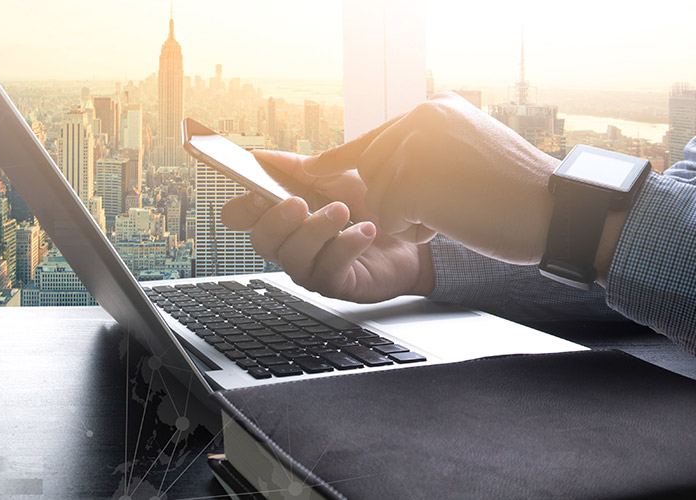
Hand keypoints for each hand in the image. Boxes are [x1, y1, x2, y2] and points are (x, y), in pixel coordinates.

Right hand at [220, 149, 433, 303]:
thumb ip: (298, 168)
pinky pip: (328, 269)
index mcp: (281, 218)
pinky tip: (366, 230)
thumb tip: (262, 157)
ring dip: (316, 229)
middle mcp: (290, 246)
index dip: (243, 206)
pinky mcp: (336, 285)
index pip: (241, 218)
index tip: (257, 191)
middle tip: (299, 202)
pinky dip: (346, 245)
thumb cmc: (369, 207)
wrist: (411, 235)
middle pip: (261, 240)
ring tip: (342, 211)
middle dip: (277, 219)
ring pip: (294, 256)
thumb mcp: (333, 178)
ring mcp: (310, 268)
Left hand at [310, 92, 558, 264]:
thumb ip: (421, 153)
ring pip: (376, 195)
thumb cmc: (517, 194)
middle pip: (368, 169)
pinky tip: (451, 220)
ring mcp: (417, 146)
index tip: (298, 166)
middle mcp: (422, 118)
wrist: (560, 212)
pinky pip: (389, 216)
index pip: (372, 138)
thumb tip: (369, 171)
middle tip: (446, 204)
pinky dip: (415, 230)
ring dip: (408, 216)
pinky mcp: (415, 179)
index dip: (339, 161)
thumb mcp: (464, 155)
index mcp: (435, 109)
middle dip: (393, 199)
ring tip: (455, 209)